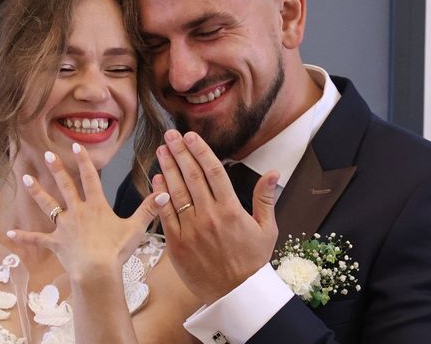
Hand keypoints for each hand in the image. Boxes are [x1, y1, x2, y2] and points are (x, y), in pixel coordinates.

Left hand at [8, 143, 168, 279]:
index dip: (83, 161)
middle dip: (57, 168)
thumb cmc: (116, 250)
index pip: (89, 178)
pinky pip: (38, 238)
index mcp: (96, 205)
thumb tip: (165, 193)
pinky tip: (10, 232)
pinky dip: (24, 235)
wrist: (96, 270)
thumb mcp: (136, 228)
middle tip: (48, 154)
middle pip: (65, 185)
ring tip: (25, 178)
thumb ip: (148, 209)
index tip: (76, 145)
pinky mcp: (55, 243)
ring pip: (48, 205)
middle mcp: (77, 211)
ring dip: (37, 192)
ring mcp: (64, 227)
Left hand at [154, 130, 278, 303]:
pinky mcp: (177, 244)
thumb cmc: (252, 262)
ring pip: (177, 192)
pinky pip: (166, 215)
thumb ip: (265, 199)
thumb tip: (274, 173)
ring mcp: (192, 229)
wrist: (235, 295)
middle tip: (170, 135)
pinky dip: (160, 195)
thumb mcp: (267, 229)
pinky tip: (156, 179)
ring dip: (168, 168)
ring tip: (162, 150)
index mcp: (232, 210)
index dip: (200, 151)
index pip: (213, 172)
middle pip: (192, 176)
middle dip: (180, 152)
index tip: (190, 136)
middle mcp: (210, 216)